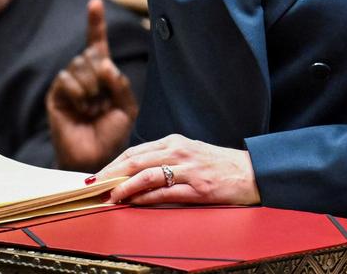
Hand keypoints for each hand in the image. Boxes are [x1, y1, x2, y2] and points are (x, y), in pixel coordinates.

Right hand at [45, 0, 138, 171]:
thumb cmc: (112, 135)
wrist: (95, 159)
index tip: (94, 2)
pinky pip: (67, 79)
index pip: (97, 43)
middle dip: (103, 78)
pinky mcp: (56, 95)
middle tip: (103, 104)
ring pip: (81, 66)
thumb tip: (105, 63)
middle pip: (92, 55)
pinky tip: (82, 110)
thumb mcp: (127, 108)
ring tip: (93, 110)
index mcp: (102, 74)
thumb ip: (120, 84)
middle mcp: (84, 74)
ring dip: (92, 89)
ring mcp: (69, 84)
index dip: (95, 23)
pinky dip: (79, 94)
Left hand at [101, 134, 259, 205]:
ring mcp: (189, 170)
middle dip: (111, 174)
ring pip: (147, 175)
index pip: (135, 152)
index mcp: (175, 142)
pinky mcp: (198, 188)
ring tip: (110, 196)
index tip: (97, 175)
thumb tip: (133, 176)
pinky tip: (134, 203)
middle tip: (94, 186)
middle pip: (136, 161)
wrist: (253, 172)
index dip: (113, 163)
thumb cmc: (219, 165)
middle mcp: (180, 152)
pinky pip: (166, 192)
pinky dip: (146, 198)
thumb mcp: (189, 155)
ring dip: (124, 186)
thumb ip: (164, 161)